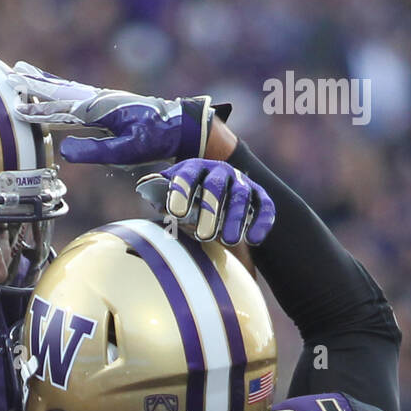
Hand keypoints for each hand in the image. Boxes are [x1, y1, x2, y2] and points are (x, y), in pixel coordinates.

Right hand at [8, 61, 223, 164]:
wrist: (176, 125)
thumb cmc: (153, 140)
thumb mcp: (125, 151)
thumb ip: (95, 151)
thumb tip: (63, 149)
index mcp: (99, 110)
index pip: (62, 111)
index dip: (39, 112)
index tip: (17, 111)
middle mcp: (97, 99)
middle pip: (58, 90)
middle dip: (34, 85)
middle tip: (9, 75)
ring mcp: (100, 99)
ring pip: (65, 88)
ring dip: (42, 81)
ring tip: (22, 72)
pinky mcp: (104, 103)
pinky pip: (74, 92)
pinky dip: (58, 86)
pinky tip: (52, 86)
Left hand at [137, 158, 275, 244]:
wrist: (214, 207)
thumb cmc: (187, 205)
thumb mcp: (171, 199)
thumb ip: (159, 194)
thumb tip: (145, 188)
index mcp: (194, 169)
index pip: (187, 175)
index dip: (182, 192)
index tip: (176, 214)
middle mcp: (219, 172)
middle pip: (215, 186)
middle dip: (210, 210)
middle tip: (203, 236)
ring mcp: (240, 183)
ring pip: (240, 196)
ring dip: (235, 218)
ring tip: (229, 241)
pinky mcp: (259, 197)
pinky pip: (265, 206)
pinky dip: (261, 222)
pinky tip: (254, 240)